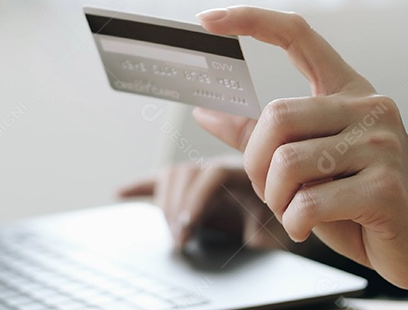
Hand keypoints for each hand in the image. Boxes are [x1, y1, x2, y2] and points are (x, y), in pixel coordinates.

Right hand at [117, 157, 292, 249]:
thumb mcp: (280, 232)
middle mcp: (221, 166)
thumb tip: (250, 242)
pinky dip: (140, 187)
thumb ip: (265, 235)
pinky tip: (121, 194)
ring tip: (172, 232)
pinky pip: (160, 181)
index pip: (214, 172)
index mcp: (246, 171)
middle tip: (179, 238)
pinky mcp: (189, 187)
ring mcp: (202, 175)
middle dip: (178, 205)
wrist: (286, 214)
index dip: (197, 197)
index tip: (188, 225)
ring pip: (174, 174)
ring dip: (166, 202)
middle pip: (188, 170)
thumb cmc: (283, 223)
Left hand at [190, 6, 407, 306]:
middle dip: (257, 164)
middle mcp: (370, 106)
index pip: (297, 35)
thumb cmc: (362, 203)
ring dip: (277, 200)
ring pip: (287, 162)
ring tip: (296, 213)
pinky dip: (294, 222)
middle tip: (272, 192)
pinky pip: (308, 202)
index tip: (206, 19)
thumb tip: (205, 111)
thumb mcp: (307, 164)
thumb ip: (260, 135)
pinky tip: (308, 228)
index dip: (250, 20)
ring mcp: (382, 144)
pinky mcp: (386, 187)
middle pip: (276, 115)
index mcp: (348, 91)